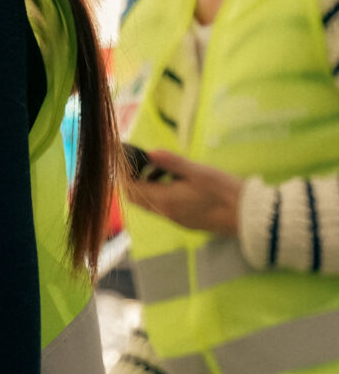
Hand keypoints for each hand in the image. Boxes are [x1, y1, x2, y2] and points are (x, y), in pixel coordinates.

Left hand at [123, 148, 242, 237]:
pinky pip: (161, 208)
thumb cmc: (224, 191)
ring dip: (147, 187)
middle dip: (133, 180)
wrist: (247, 216)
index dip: (126, 173)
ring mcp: (174, 219)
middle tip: (143, 162)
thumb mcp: (199, 172)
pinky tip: (175, 182)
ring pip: (148, 203)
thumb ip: (173, 162)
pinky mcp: (184, 222)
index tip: (129, 158)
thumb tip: (150, 152)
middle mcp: (164, 213)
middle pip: (135, 198)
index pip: (131, 188)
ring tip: (162, 170)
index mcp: (164, 201)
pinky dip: (159, 194)